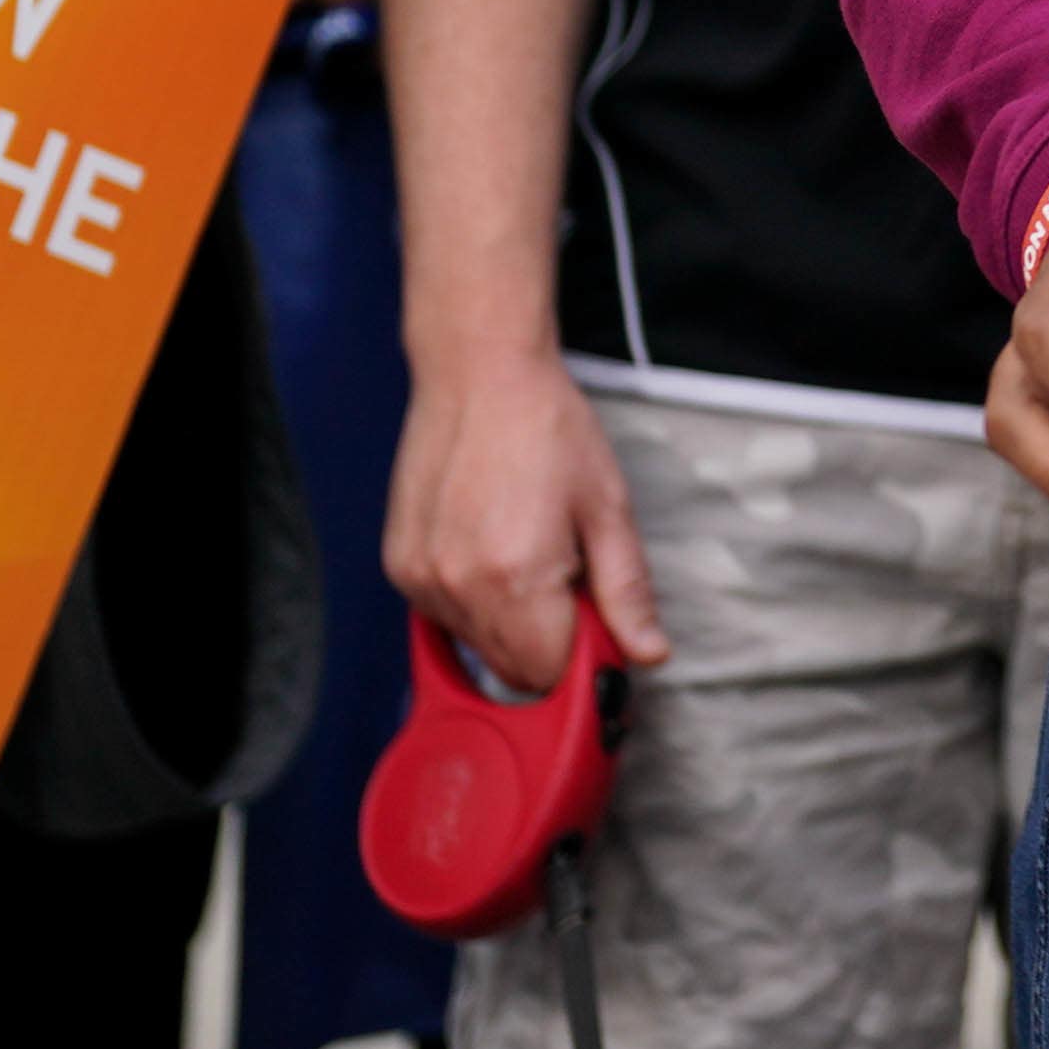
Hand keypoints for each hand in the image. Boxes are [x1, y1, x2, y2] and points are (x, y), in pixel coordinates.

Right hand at [384, 345, 662, 691]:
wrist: (479, 373)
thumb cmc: (546, 427)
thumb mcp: (607, 507)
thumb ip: (626, 591)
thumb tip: (648, 653)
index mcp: (516, 577)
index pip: (552, 674)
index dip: (584, 658)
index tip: (598, 624)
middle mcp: (459, 587)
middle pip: (513, 671)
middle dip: (550, 645)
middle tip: (569, 579)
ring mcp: (421, 579)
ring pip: (477, 649)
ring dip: (511, 626)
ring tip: (529, 554)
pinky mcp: (400, 567)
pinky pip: (444, 620)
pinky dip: (474, 605)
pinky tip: (492, 551)